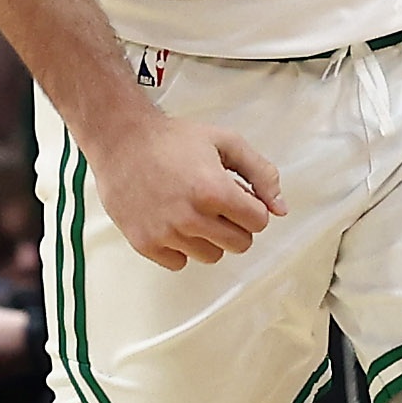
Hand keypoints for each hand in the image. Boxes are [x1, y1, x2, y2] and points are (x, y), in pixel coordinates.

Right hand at [87, 110, 281, 268]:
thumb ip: (261, 173)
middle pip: (240, 244)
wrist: (121, 141)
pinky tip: (171, 221)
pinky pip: (180, 263)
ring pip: (212, 256)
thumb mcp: (225, 142)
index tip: (237, 196)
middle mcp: (191, 217)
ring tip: (192, 211)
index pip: (258, 222)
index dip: (252, 207)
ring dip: (209, 238)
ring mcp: (166, 233)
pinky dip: (180, 247)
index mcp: (214, 191)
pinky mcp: (145, 244)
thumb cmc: (174, 139)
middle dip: (236, 225)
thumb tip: (281, 209)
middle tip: (216, 205)